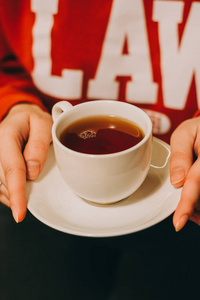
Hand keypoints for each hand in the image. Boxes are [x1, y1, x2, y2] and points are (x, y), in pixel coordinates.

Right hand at [0, 104, 52, 221]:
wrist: (20, 119)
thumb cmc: (34, 121)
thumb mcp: (43, 124)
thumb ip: (39, 144)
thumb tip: (33, 172)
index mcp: (6, 136)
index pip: (12, 168)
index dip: (17, 193)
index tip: (20, 213)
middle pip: (6, 180)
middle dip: (20, 192)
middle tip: (35, 187)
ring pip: (1, 186)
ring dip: (15, 193)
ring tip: (26, 187)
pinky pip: (0, 187)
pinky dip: (11, 193)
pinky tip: (19, 191)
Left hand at [170, 116, 199, 230]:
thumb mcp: (186, 133)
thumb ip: (180, 156)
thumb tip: (177, 182)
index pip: (197, 181)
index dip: (187, 204)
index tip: (178, 223)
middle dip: (190, 205)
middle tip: (181, 197)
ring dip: (197, 209)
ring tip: (186, 201)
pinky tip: (194, 205)